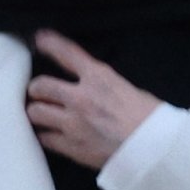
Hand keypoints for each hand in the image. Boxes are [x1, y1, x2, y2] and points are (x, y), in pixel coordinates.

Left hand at [22, 33, 162, 169]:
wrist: (154, 150)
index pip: (67, 54)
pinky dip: (45, 136)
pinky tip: (49, 135)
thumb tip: (93, 89)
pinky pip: (45, 139)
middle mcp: (80, 97)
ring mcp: (73, 123)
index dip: (50, 44)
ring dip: (36, 112)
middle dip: (36, 89)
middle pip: (40, 86)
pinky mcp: (71, 146)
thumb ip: (104, 86)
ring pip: (35, 113)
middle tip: (38, 92)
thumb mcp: (129, 89)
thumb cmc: (151, 119)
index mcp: (99, 78)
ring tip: (40, 114)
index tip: (40, 40)